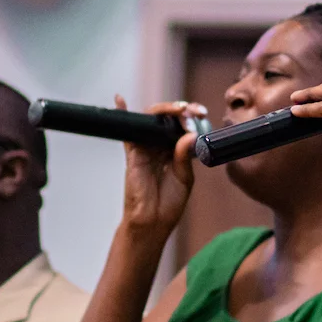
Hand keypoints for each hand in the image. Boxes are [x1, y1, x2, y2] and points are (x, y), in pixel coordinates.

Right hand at [118, 98, 203, 238]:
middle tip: (192, 110)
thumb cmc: (169, 204)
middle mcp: (161, 147)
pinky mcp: (133, 154)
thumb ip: (184, 156)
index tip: (202, 113)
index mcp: (177, 151)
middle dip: (180, 110)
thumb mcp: (184, 178)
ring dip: (164, 110)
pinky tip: (120, 100)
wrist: (152, 221)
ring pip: (152, 121)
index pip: (183, 127)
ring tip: (178, 109)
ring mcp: (146, 149)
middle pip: (167, 120)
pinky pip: (127, 132)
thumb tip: (188, 135)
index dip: (192, 118)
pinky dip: (123, 115)